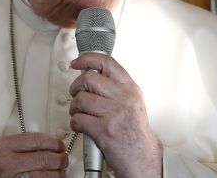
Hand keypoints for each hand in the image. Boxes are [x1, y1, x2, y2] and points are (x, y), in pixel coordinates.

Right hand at [0, 132, 67, 177]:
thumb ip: (17, 144)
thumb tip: (41, 144)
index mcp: (3, 146)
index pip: (37, 140)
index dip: (54, 142)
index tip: (60, 144)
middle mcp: (7, 162)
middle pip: (44, 159)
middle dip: (59, 159)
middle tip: (63, 159)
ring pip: (43, 177)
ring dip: (56, 174)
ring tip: (59, 171)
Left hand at [69, 53, 162, 177]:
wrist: (142, 157)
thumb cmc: (135, 132)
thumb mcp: (132, 101)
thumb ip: (116, 87)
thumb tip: (93, 75)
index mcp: (130, 88)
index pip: (107, 63)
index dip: (87, 59)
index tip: (77, 62)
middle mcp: (123, 98)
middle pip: (88, 79)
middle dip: (76, 87)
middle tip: (76, 95)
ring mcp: (114, 113)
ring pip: (80, 99)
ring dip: (74, 108)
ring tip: (80, 113)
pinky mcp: (104, 130)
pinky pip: (78, 119)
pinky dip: (75, 123)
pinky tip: (81, 126)